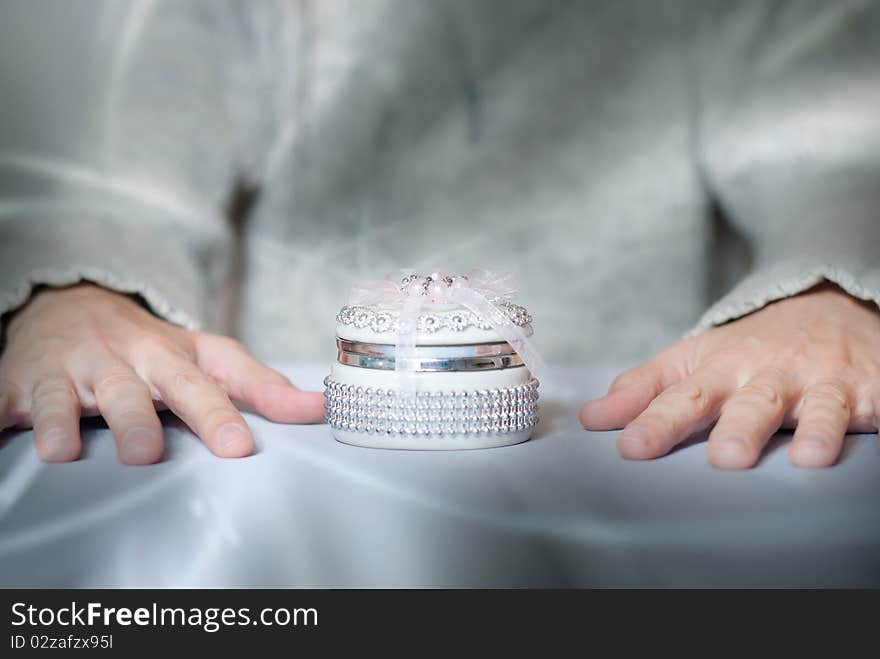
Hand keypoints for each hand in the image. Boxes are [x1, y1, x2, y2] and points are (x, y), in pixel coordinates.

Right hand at [0, 284, 324, 463]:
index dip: (222, 415)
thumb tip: (320, 409)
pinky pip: (5, 398)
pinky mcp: (20, 382)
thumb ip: (261, 386)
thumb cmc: (150, 347)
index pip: (203, 385)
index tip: (239, 447)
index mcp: (171, 358)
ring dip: (64, 420)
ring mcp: (70, 371)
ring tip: (64, 452)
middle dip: (137, 420)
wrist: (73, 305)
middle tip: (147, 453)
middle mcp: (122, 362)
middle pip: (132, 393)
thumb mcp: (208, 357)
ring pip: (66, 396)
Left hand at [580, 283, 879, 468]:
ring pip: (819, 407)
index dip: (656, 423)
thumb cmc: (748, 348)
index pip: (682, 398)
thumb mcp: (691, 360)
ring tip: (806, 459)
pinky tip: (867, 436)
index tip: (631, 448)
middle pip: (752, 404)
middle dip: (738, 428)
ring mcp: (820, 382)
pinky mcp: (866, 390)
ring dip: (814, 430)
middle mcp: (768, 376)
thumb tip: (592, 418)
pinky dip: (873, 418)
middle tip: (725, 459)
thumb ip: (642, 389)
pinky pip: (872, 406)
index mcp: (720, 371)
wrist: (826, 305)